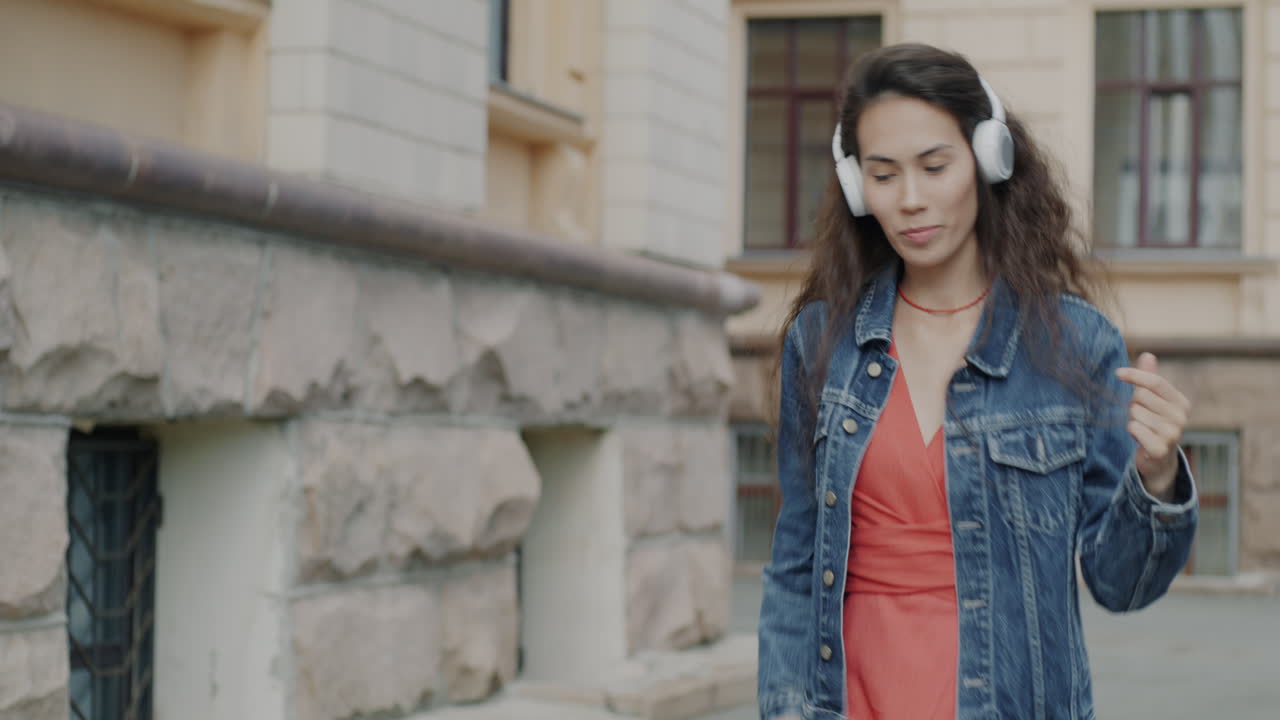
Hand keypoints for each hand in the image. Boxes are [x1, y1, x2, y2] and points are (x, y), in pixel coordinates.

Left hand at [1115, 352, 1189, 500]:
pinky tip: (1140, 438)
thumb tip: (1148, 354)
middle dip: (1133, 404)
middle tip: (1140, 415)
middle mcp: (1180, 417)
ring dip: (1132, 419)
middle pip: (1141, 396)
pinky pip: (1133, 428)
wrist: (1159, 459)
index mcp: (1181, 402)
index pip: (1155, 381)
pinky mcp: (1160, 448)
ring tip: (1142, 428)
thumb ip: (1149, 378)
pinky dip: (1131, 430)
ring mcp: (1172, 433)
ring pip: (1135, 413)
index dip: (1135, 375)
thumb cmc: (1154, 424)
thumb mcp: (1153, 400)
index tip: (1117, 373)